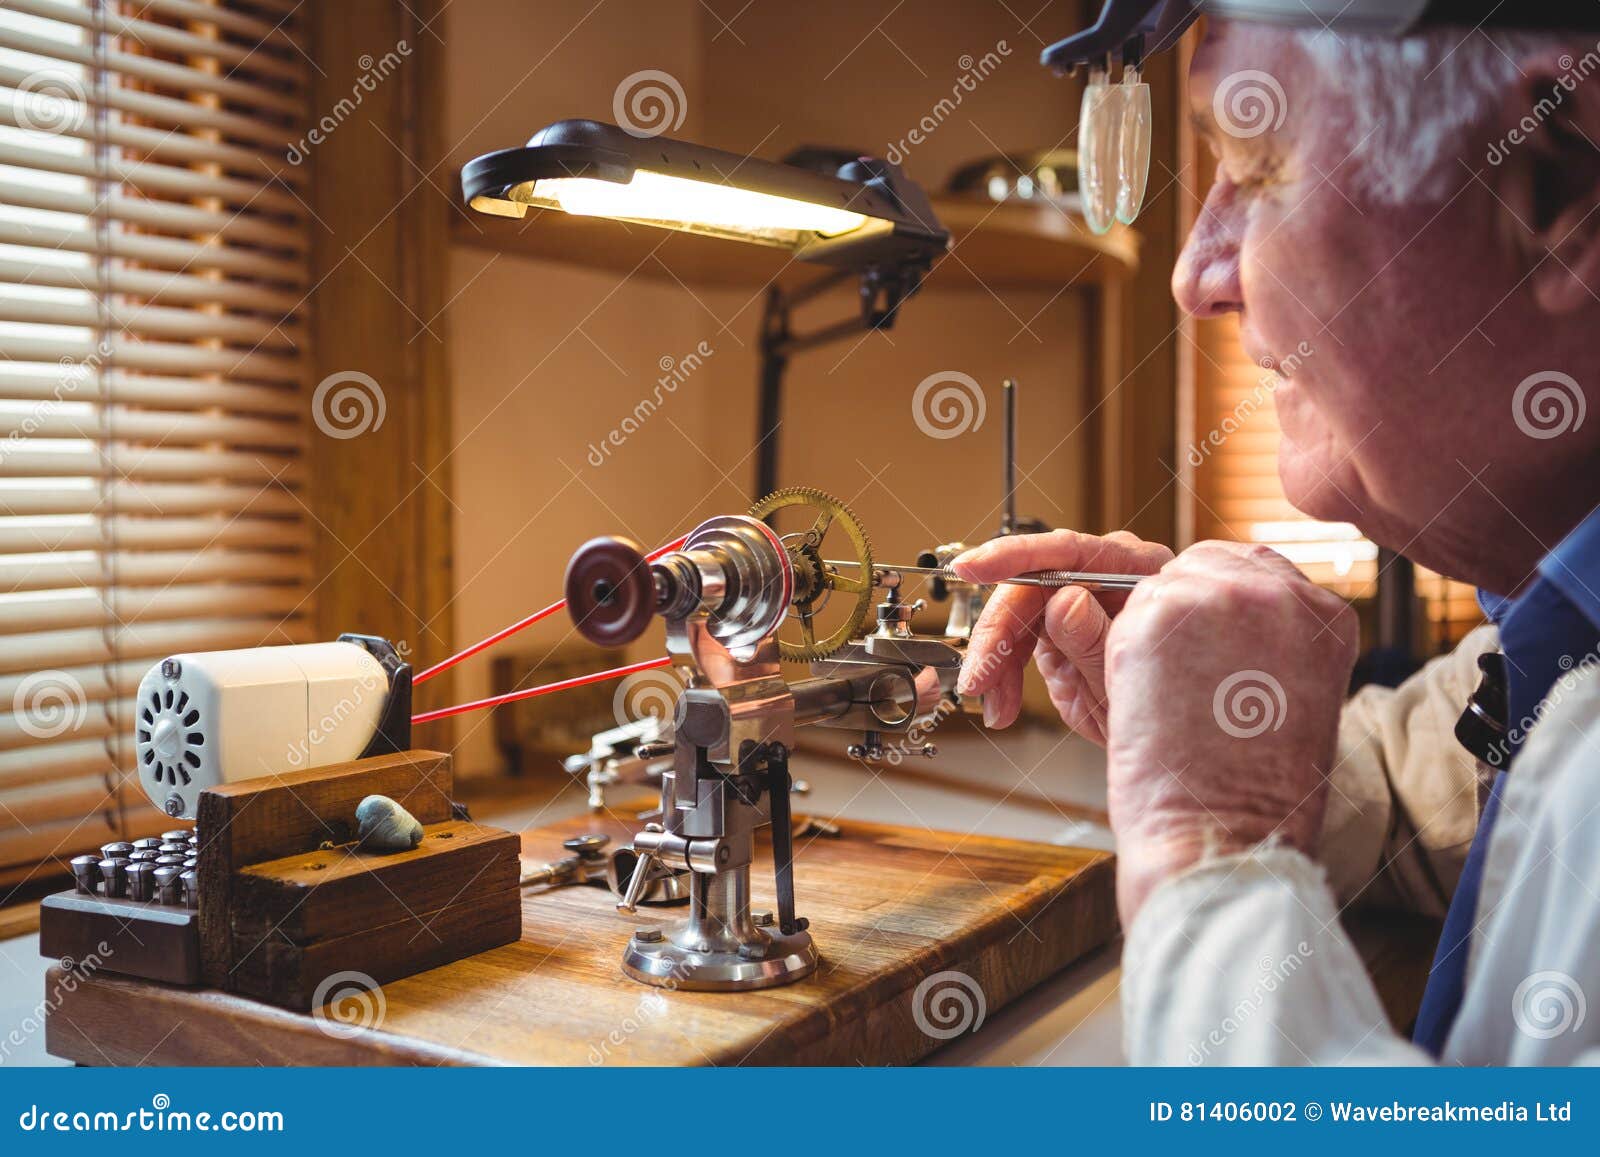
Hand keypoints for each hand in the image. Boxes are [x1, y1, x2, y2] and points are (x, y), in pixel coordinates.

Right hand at [950, 530, 1173, 741]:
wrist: (1170, 738)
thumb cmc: (1172, 705)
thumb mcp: (1131, 679)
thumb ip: (1097, 640)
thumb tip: (1065, 601)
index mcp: (1137, 572)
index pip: (1070, 552)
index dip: (1016, 556)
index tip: (973, 566)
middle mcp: (1105, 579)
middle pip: (1032, 586)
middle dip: (999, 634)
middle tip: (981, 677)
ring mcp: (1080, 601)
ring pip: (1018, 615)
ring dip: (998, 661)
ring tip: (997, 705)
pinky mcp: (1060, 627)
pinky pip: (1020, 639)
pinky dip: (1005, 673)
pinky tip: (1003, 703)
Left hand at [1103, 542, 1358, 923]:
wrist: (1225, 835)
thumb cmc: (1255, 794)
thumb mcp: (1291, 697)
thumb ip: (1266, 640)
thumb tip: (1216, 613)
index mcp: (1326, 615)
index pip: (1256, 569)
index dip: (1219, 606)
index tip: (1208, 646)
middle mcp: (1282, 593)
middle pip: (1202, 564)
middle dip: (1179, 611)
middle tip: (1180, 680)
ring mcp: (1221, 597)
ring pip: (1156, 588)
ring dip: (1148, 637)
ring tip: (1172, 704)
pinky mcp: (1161, 614)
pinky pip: (1122, 618)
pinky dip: (1121, 660)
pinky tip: (1150, 706)